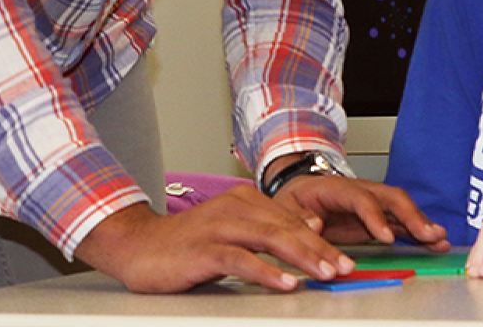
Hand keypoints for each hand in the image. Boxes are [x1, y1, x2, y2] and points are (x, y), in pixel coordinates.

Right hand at [73, 185, 352, 292]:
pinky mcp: (204, 248)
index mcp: (244, 200)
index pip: (292, 220)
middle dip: (320, 249)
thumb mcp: (233, 229)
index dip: (321, 240)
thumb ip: (269, 226)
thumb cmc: (187, 243)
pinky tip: (286, 282)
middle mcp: (235, 207)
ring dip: (303, 257)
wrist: (137, 246)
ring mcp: (219, 226)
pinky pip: (242, 259)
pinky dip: (267, 271)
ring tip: (326, 273)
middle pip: (287, 227)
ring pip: (271, 239)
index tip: (345, 260)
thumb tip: (312, 226)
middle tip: (345, 268)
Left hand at [275, 174, 449, 249]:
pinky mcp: (379, 216)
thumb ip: (299, 217)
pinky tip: (435, 242)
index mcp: (336, 187)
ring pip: (401, 207)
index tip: (386, 236)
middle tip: (427, 234)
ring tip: (439, 239)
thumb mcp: (287, 206)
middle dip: (411, 216)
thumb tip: (314, 225)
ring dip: (421, 222)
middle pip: (390, 197)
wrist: (300, 191)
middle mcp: (360, 190)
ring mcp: (372, 201)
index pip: (361, 198)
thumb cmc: (295, 199)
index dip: (375, 216)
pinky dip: (419, 231)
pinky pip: (402, 221)